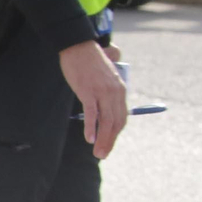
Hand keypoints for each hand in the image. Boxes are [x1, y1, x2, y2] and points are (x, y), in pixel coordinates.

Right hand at [60, 40, 127, 158]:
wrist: (79, 47)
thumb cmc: (90, 62)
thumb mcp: (107, 77)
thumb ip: (109, 91)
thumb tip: (106, 106)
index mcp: (120, 90)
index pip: (122, 117)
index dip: (116, 134)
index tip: (109, 144)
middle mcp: (115, 92)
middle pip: (115, 123)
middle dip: (110, 141)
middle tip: (103, 154)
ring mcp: (102, 92)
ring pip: (106, 121)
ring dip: (102, 139)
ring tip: (97, 152)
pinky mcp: (88, 91)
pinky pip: (92, 113)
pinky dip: (91, 127)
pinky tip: (89, 138)